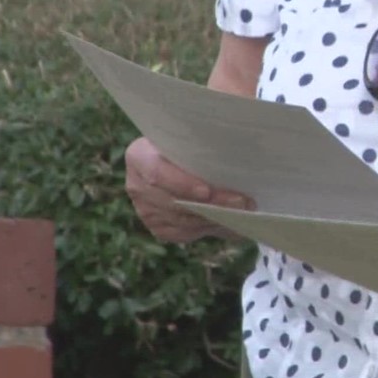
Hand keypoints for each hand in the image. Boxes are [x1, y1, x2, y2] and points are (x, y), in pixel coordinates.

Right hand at [124, 137, 254, 242]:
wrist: (180, 162)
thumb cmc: (189, 148)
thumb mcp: (192, 144)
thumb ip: (206, 154)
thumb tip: (237, 173)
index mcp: (139, 156)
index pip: (156, 173)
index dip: (181, 184)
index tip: (207, 191)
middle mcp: (136, 184)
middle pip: (172, 201)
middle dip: (210, 204)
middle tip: (241, 202)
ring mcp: (143, 208)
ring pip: (180, 220)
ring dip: (213, 218)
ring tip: (241, 211)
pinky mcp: (156, 226)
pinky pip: (182, 233)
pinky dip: (205, 229)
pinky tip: (224, 220)